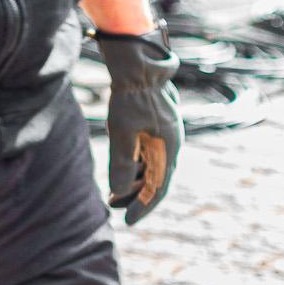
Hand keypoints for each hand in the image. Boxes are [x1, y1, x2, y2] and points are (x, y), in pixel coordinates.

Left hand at [96, 30, 182, 224]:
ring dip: (134, 181)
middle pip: (155, 179)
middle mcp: (170, 144)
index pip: (158, 188)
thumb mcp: (123, 130)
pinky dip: (135, 164)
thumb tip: (119, 191)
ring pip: (151, 167)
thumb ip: (122, 161)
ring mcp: (163, 134)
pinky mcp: (154, 126)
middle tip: (115, 207)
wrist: (138, 63)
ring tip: (113, 193)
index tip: (129, 221)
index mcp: (169, 149)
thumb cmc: (131, 96)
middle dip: (136, 196)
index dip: (143, 206)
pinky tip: (121, 169)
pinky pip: (148, 153)